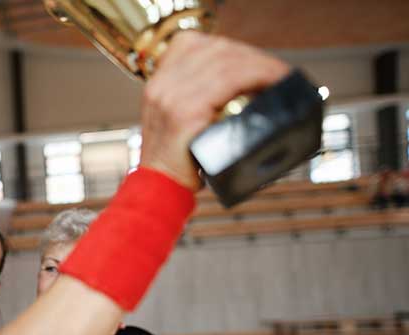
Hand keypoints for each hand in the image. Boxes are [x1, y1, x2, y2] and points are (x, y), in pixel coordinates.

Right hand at [139, 31, 288, 190]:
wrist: (158, 190)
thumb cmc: (177, 163)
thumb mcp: (177, 121)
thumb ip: (195, 100)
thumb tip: (239, 87)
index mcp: (157, 82)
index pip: (195, 44)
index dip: (232, 47)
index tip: (257, 61)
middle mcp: (161, 85)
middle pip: (213, 50)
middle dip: (251, 56)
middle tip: (276, 71)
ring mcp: (171, 97)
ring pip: (224, 61)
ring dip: (258, 65)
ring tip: (277, 77)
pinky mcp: (184, 113)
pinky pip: (226, 81)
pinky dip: (253, 77)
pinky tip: (268, 83)